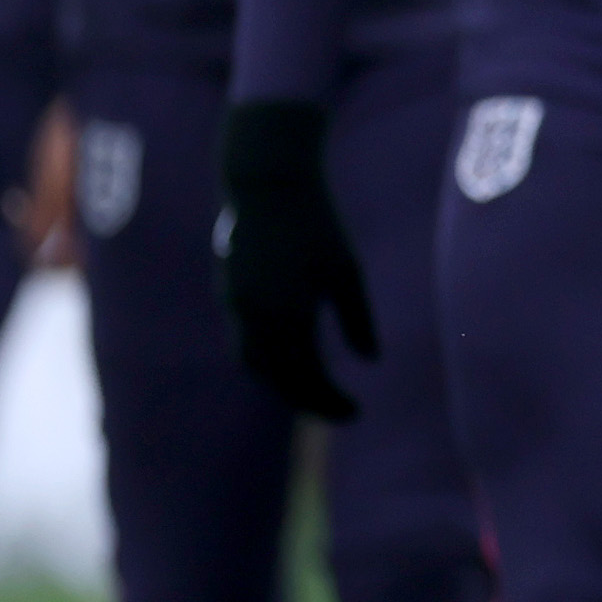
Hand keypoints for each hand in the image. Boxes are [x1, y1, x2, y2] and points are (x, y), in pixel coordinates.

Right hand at [216, 96, 372, 420]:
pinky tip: (293, 363)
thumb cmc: (317, 225)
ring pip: (255, 362)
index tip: (355, 415)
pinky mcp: (231, 293)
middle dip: (307, 399)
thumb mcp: (347, 270)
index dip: (328, 400)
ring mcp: (236, 305)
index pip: (305, 375)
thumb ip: (357, 318)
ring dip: (283, 384)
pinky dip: (269, 360)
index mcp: (285, 313)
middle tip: (339, 414)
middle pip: (277, 377)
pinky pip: (247, 341)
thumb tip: (371, 360)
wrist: (266, 185)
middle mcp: (253, 316)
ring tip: (316, 396)